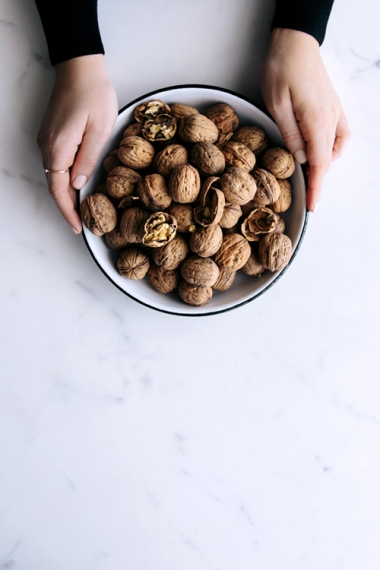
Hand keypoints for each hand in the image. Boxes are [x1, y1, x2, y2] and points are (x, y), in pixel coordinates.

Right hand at [37, 55, 117, 232]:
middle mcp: (48, 147)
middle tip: (85, 225)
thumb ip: (88, 159)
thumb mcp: (99, 129)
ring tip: (85, 211)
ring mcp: (47, 140)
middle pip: (55, 186)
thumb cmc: (93, 93)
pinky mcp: (52, 135)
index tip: (79, 228)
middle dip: (68, 208)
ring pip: (56, 176)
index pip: (59, 190)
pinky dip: (66, 180)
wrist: (79, 66)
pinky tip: (79, 186)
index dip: (69, 212)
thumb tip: (79, 184)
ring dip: (67, 195)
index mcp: (59, 148)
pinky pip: (57, 164)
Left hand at [260, 28, 349, 211]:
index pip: (319, 164)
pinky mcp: (333, 107)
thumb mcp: (277, 105)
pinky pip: (339, 136)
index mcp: (316, 121)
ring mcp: (336, 113)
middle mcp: (331, 119)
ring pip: (335, 150)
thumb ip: (290, 135)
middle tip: (304, 196)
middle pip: (327, 160)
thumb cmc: (281, 69)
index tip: (312, 207)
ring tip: (306, 173)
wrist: (295, 42)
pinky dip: (331, 149)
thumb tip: (300, 160)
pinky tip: (317, 151)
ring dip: (323, 165)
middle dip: (318, 180)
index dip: (315, 188)